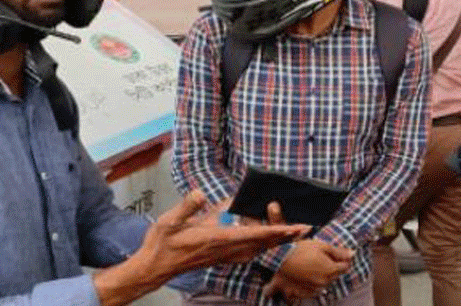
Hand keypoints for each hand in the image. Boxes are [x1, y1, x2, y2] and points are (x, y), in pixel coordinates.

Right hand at [135, 191, 308, 280]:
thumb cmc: (163, 243)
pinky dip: (262, 245)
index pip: (251, 235)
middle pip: (261, 243)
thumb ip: (188, 207)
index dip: (273, 231)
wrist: (155, 266)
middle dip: (283, 236)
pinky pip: (247, 252)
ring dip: (276, 240)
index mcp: (216, 239)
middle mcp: (224, 249)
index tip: (290, 228)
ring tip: (294, 233)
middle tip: (305, 228)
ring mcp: (223, 255)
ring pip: (257, 248)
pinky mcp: (221, 257)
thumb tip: (201, 193)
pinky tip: (267, 242)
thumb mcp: (170, 221)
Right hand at [263, 238, 353, 299]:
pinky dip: (311, 286)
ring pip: (325, 284)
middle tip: (320, 257)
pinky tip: (305, 276)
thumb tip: (353, 254)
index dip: (342, 259)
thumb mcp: (321, 245)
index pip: (345, 267)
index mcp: (330, 271)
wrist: (279, 259)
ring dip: (322, 276)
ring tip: (312, 265)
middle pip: (335, 275)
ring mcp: (313, 290)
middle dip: (332, 267)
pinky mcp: (302, 293)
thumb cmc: (301, 249)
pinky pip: (311, 292)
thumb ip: (338, 252)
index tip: (335, 254)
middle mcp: (324, 283)